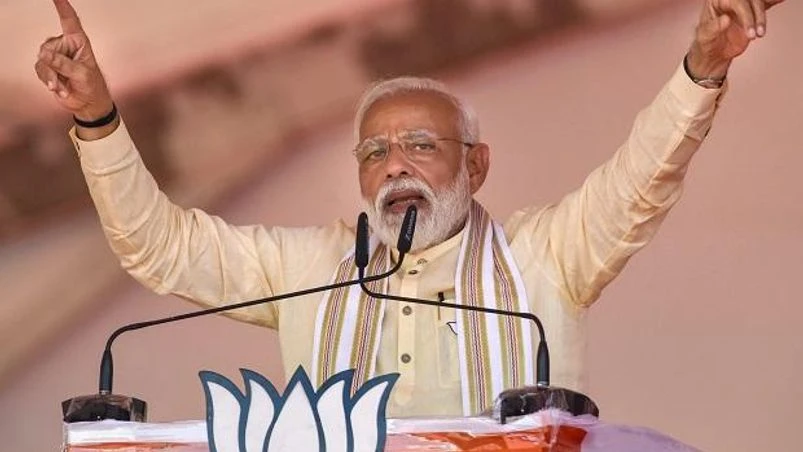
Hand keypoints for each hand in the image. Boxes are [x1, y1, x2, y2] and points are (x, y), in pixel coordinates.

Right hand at [34, 0, 113, 122]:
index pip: (70, 21)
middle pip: (49, 48)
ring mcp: (55, 57)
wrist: (88, 103)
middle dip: (54, 64)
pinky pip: (40, 70)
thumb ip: (63, 63)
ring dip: (51, 76)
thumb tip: (44, 54)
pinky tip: (59, 89)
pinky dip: (49, 81)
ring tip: (62, 86)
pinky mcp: (48, 68)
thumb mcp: (81, 74)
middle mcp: (65, 46)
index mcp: (79, 42)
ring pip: (42, 60)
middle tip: (64, 77)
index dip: (63, 7)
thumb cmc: (92, 86)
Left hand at [686, 0, 785, 79]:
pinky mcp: (753, 11)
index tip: (750, 31)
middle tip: (756, 35)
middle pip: (751, 0)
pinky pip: (766, 3)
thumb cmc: (706, 42)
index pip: (736, 1)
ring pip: (759, 2)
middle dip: (757, 16)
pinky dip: (774, 1)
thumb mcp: (704, 37)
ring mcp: (743, 5)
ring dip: (764, 15)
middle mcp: (731, 0)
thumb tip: (726, 19)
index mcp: (717, 0)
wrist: (714, 53)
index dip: (745, 14)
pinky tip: (782, 0)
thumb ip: (713, 27)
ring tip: (762, 33)